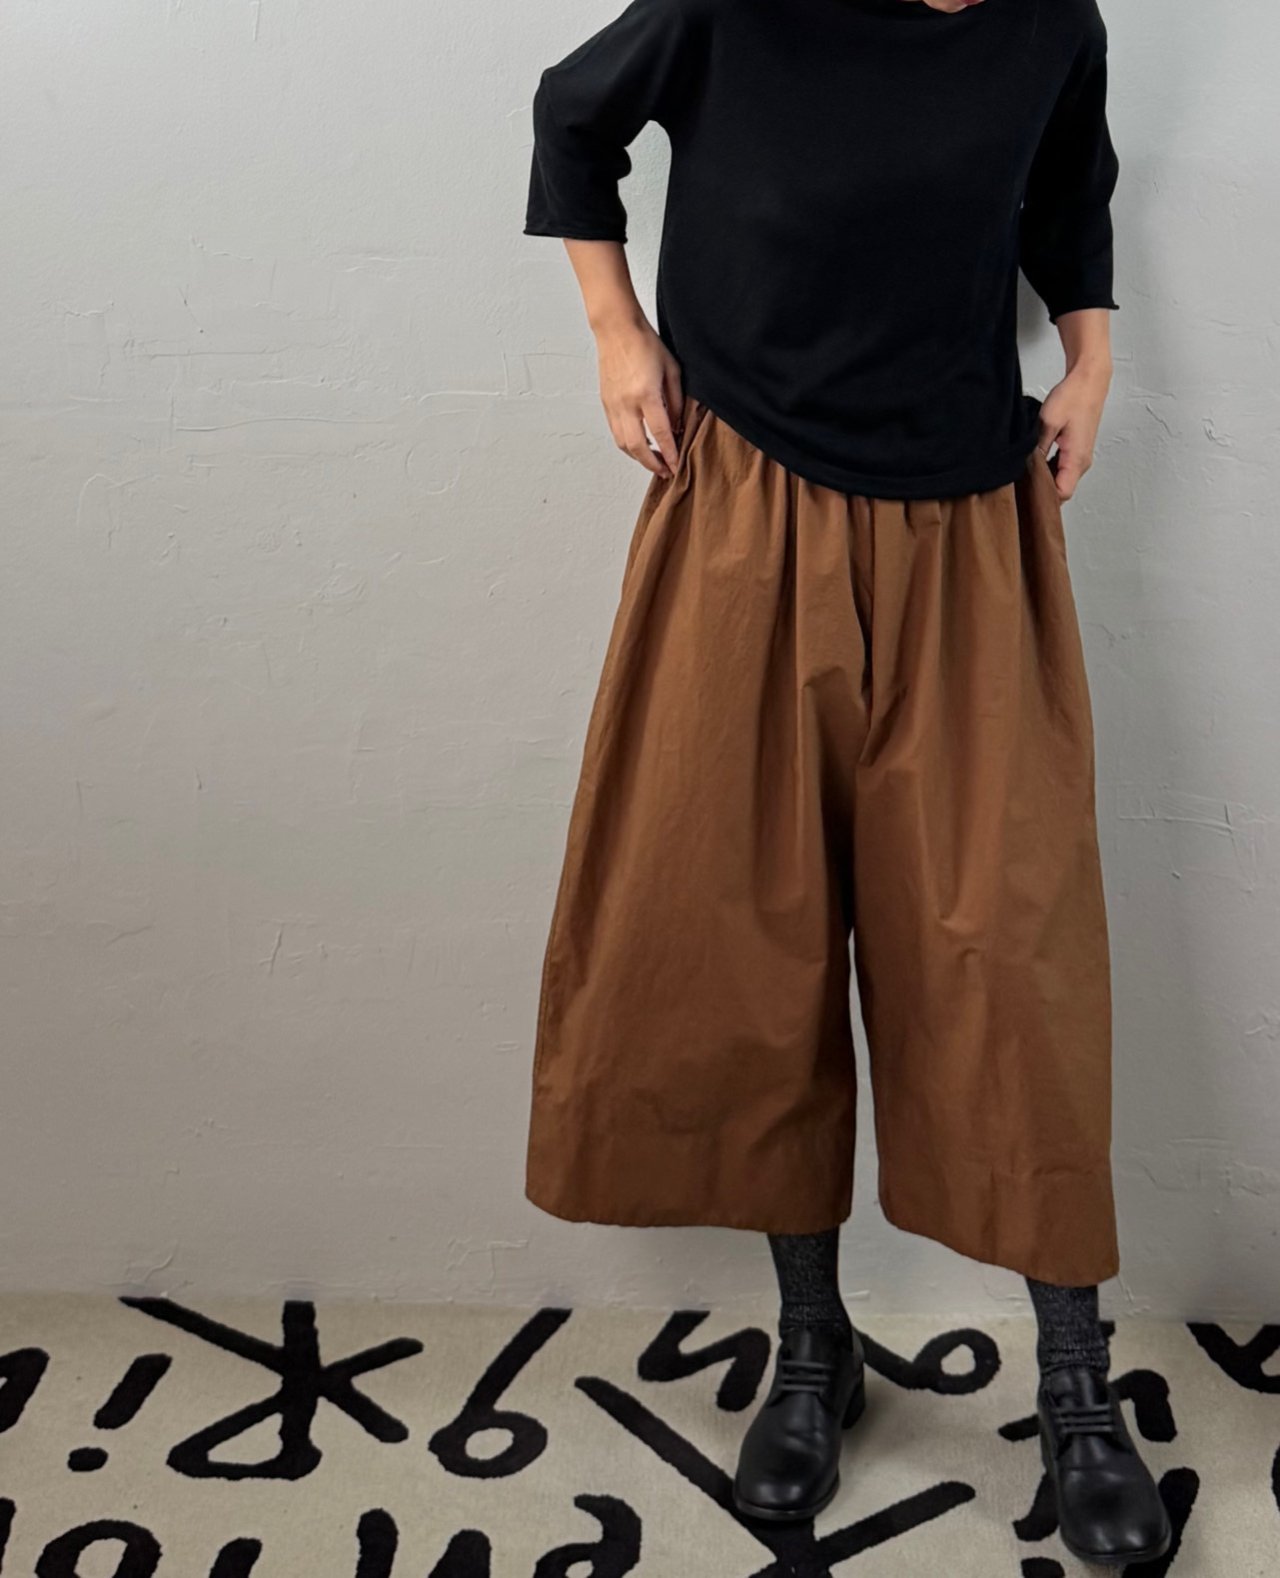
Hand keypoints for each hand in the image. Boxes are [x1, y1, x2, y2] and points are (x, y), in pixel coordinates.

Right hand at [595, 316, 683, 478]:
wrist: (617, 329)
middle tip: (665, 472)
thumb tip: (677, 426)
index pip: (660, 433)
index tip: (676, 466)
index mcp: (646, 394)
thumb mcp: (672, 370)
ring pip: (623, 443)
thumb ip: (676, 401)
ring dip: (638, 458)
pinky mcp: (606, 403)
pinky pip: (615, 432)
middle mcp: (626, 403)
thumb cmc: (645, 344)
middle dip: (652, 464)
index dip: (669, 453)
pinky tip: (639, 446)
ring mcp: (613, 404)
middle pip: (638, 446)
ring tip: (653, 462)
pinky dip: (627, 445)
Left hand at [1036, 358, 1111, 501]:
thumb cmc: (1073, 397)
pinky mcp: (1077, 450)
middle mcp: (1082, 462)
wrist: (1089, 379)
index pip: (1061, 494)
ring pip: (1060, 479)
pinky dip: (1048, 469)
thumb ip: (1037, 449)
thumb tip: (1025, 469)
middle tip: (1018, 485)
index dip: (1042, 497)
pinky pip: (1062, 468)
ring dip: (1044, 478)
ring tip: (1023, 472)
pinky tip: (1034, 462)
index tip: (1024, 493)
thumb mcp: (1047, 423)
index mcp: (1076, 459)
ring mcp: (1080, 457)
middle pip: (1060, 490)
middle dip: (1040, 490)